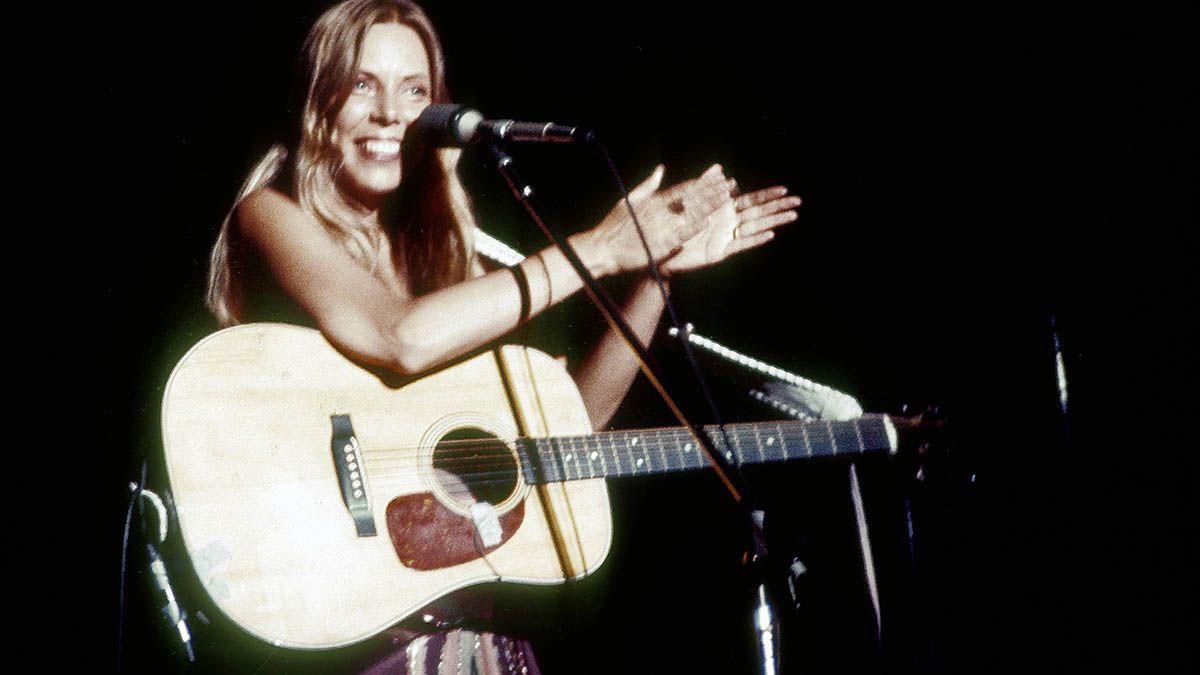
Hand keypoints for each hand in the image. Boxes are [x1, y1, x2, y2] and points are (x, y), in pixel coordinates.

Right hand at [581, 164, 734, 275]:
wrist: (602, 249)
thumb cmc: (613, 225)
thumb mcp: (629, 199)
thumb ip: (648, 184)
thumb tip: (660, 169)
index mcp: (654, 201)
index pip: (684, 189)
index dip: (703, 183)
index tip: (718, 177)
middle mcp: (659, 212)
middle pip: (691, 199)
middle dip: (712, 192)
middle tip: (730, 185)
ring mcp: (660, 228)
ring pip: (689, 214)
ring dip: (708, 206)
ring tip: (725, 200)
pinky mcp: (658, 244)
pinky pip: (679, 235)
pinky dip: (692, 229)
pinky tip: (706, 223)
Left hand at [659, 182, 799, 274]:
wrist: (659, 248)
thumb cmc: (673, 225)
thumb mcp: (688, 200)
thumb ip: (704, 185)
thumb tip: (719, 167)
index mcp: (723, 209)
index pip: (751, 200)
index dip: (768, 195)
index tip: (785, 189)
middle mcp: (728, 222)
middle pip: (759, 213)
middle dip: (778, 207)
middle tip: (799, 202)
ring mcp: (725, 237)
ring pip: (755, 227)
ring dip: (773, 221)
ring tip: (792, 216)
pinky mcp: (719, 252)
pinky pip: (740, 244)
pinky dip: (755, 239)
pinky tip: (770, 234)